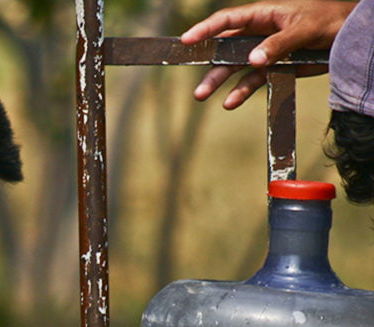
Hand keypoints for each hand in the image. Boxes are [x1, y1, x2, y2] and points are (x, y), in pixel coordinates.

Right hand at [180, 0, 354, 108]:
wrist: (349, 37)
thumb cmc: (329, 20)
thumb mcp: (305, 28)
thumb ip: (278, 44)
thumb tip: (252, 59)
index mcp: (262, 15)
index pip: (227, 20)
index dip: (205, 29)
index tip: (187, 41)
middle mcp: (258, 33)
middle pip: (225, 48)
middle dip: (207, 64)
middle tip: (193, 78)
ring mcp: (264, 52)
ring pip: (234, 67)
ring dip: (219, 81)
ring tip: (203, 95)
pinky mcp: (274, 68)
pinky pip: (252, 80)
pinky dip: (241, 91)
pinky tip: (230, 102)